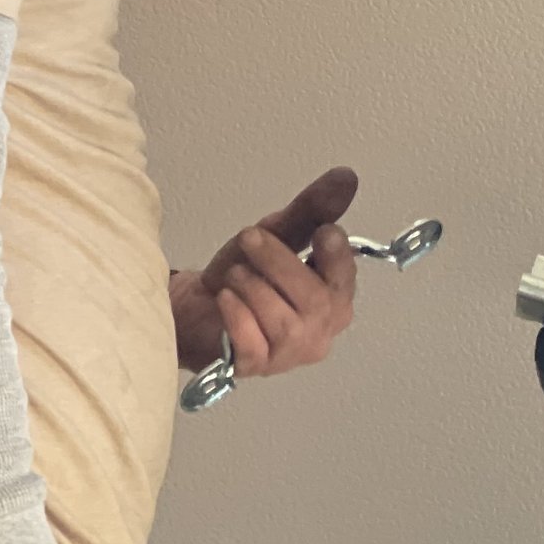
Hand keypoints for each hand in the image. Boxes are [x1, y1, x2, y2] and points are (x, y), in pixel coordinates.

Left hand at [170, 166, 359, 377]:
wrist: (196, 308)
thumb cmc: (244, 274)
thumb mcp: (276, 234)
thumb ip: (311, 210)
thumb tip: (347, 176)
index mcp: (336, 296)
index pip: (346, 277)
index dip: (335, 255)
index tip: (319, 233)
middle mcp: (322, 329)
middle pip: (316, 299)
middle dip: (279, 262)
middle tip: (249, 237)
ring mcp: (290, 354)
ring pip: (283, 322)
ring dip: (251, 287)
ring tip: (233, 275)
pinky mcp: (256, 367)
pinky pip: (252, 344)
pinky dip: (236, 315)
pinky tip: (224, 299)